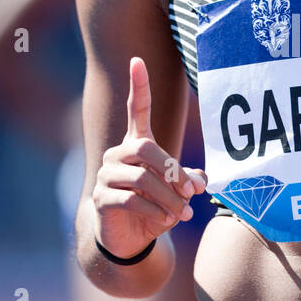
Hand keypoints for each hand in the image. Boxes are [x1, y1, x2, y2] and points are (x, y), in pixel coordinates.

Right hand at [92, 56, 206, 258]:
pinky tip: (165, 220)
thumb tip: (199, 180)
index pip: (136, 109)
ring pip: (143, 178)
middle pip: (147, 149)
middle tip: (192, 192)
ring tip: (184, 213)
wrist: (129, 239)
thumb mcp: (177, 192)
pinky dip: (155, 211)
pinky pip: (132, 200)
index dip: (138, 86)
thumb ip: (189, 181)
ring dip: (170, 198)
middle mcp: (118, 154)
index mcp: (137, 144)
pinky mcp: (101, 199)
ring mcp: (106, 175)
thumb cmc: (155, 207)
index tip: (137, 60)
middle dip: (174, 170)